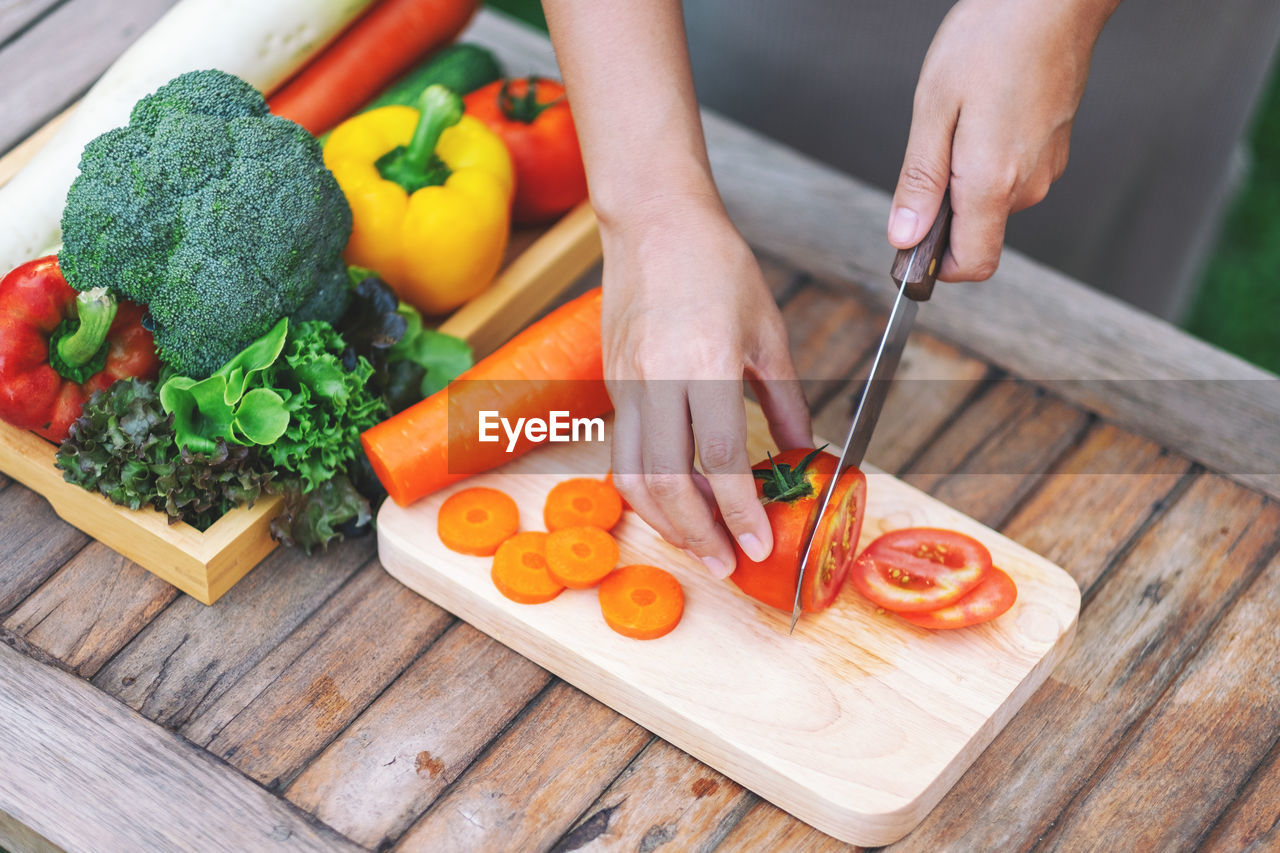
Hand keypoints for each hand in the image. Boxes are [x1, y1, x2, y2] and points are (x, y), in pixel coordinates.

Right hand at [600, 193, 810, 578]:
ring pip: (633, 476)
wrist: (653, 222)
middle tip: (727, 564)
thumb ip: (785, 398)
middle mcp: (656, 378)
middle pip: (668, 481)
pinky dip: (648, 490)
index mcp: (703, 361)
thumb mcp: (768, 330)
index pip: (719, 457)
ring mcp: (625, 383)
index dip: (740, 509)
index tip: (759, 544)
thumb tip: (803, 451)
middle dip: (699, 534)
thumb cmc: (717, 265)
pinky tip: (677, 502)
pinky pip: (623, 454)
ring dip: (667, 522)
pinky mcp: (611, 385)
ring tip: (701, 544)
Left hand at [888, 0, 1115, 279]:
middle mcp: (1028, 184)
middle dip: (944, 208)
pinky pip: (1012, 171)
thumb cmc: (992, 38)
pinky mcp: (1054, 147)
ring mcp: (1047, 166)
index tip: (911, 246)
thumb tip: (905, 236)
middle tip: (932, 147)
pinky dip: (989, 156)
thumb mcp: (933, 108)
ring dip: (966, 176)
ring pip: (993, 199)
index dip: (938, 268)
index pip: (972, 264)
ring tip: (961, 118)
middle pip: (977, 231)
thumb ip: (920, 180)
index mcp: (994, 181)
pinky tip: (985, 110)